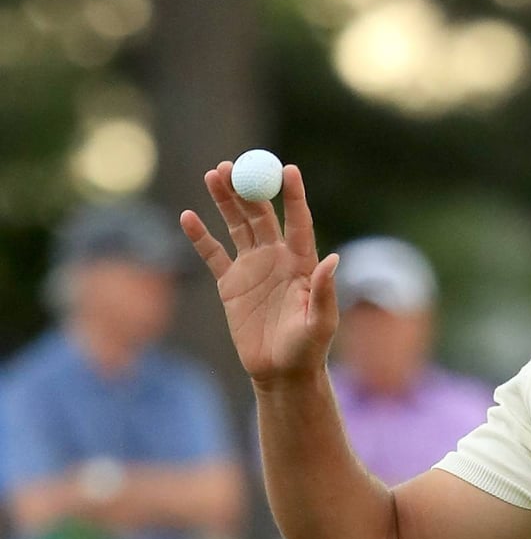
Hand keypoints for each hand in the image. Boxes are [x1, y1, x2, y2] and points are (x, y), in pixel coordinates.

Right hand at [180, 161, 339, 383]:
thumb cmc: (308, 349)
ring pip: (236, 226)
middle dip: (247, 189)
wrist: (281, 372)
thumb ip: (324, 292)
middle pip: (261, 215)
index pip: (298, 221)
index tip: (288, 168)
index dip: (293, 195)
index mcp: (301, 262)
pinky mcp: (230, 284)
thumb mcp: (321, 323)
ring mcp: (252, 268)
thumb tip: (334, 259)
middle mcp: (277, 258)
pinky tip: (188, 217)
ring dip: (225, 201)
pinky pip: (212, 254)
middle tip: (232, 166)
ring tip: (213, 174)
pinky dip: (200, 236)